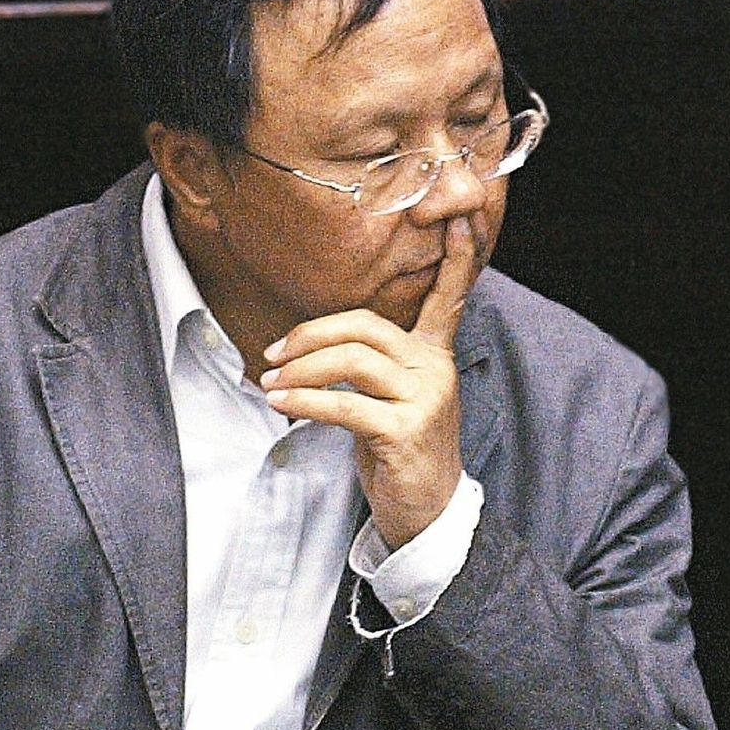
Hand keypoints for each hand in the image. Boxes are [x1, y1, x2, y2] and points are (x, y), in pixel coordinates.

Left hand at [261, 216, 478, 548]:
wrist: (426, 512)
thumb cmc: (398, 450)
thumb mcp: (389, 399)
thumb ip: (367, 364)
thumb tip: (308, 346)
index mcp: (434, 355)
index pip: (449, 297)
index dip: (456, 259)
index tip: (459, 217)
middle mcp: (434, 369)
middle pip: (366, 326)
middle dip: (311, 335)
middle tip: (274, 355)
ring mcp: (424, 400)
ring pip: (352, 361)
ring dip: (300, 371)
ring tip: (271, 385)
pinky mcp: (406, 431)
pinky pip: (346, 405)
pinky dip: (305, 403)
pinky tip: (282, 406)